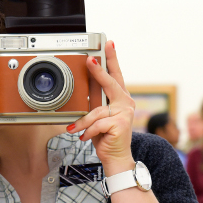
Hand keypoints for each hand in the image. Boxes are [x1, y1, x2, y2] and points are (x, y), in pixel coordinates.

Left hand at [69, 41, 135, 175]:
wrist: (116, 158)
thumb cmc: (106, 137)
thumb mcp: (99, 117)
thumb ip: (96, 102)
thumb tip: (86, 87)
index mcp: (121, 98)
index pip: (116, 75)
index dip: (112, 59)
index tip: (108, 44)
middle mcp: (126, 103)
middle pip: (111, 83)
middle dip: (99, 71)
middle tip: (90, 61)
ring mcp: (125, 113)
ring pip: (96, 111)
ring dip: (83, 122)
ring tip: (75, 129)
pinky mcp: (120, 124)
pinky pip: (97, 124)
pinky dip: (87, 131)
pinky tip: (85, 137)